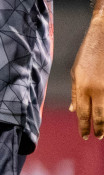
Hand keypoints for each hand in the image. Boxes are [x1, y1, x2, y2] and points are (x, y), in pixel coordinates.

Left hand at [70, 17, 103, 137]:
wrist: (103, 37)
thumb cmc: (87, 54)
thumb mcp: (75, 72)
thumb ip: (75, 92)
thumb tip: (73, 110)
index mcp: (82, 86)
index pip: (83, 112)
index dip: (84, 126)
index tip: (85, 136)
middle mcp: (97, 89)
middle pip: (98, 115)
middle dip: (98, 128)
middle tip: (98, 137)